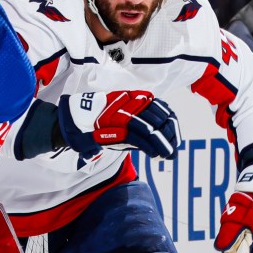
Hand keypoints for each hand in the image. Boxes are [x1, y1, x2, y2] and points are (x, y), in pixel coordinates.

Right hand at [57, 90, 180, 159]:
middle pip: (160, 118)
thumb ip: (140, 124)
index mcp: (136, 97)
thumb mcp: (123, 117)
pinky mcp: (118, 126)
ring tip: (167, 154)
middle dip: (170, 135)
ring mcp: (125, 113)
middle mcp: (133, 103)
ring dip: (162, 144)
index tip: (175, 137)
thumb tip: (158, 137)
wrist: (77, 120)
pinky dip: (150, 147)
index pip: (162, 108)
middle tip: (173, 149)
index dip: (172, 123)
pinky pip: (139, 137)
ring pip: (151, 129)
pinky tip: (155, 155)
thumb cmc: (101, 121)